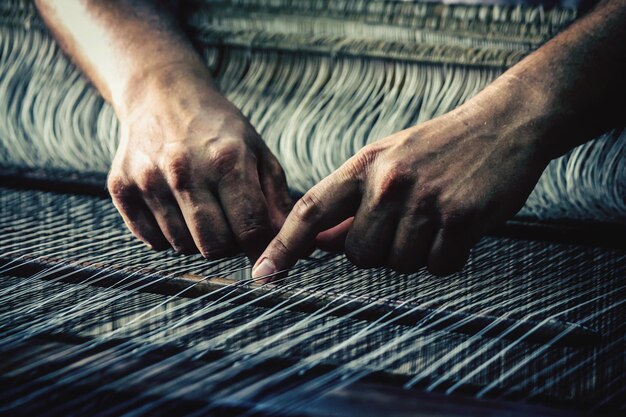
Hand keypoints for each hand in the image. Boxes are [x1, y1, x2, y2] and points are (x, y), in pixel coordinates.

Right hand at [107, 66, 291, 261]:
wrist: (162, 96)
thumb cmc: (219, 130)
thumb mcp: (258, 154)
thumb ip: (277, 202)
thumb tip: (295, 247)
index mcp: (226, 160)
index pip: (249, 231)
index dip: (260, 249)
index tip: (262, 250)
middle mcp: (184, 171)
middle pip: (214, 247)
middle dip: (229, 245)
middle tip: (230, 224)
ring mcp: (148, 180)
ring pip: (182, 247)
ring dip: (198, 239)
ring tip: (202, 209)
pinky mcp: (121, 188)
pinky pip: (152, 241)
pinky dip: (168, 235)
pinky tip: (176, 208)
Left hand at [253, 77, 551, 278]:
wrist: (503, 125)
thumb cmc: (437, 149)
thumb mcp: (387, 162)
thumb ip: (351, 204)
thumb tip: (316, 244)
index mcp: (364, 166)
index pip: (311, 211)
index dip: (284, 246)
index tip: (263, 274)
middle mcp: (389, 182)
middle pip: (359, 256)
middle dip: (378, 251)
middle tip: (405, 223)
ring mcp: (425, 200)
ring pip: (400, 264)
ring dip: (416, 253)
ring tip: (434, 219)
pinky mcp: (461, 217)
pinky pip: (439, 266)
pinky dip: (447, 257)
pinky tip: (456, 228)